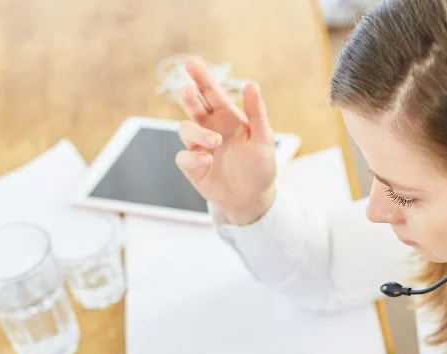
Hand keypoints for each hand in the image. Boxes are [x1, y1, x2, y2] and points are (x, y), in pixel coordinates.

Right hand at [173, 56, 277, 224]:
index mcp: (227, 116)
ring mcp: (199, 146)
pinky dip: (192, 157)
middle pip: (192, 105)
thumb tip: (251, 83)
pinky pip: (183, 157)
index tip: (191, 62)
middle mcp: (209, 127)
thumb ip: (257, 112)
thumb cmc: (260, 166)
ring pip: (185, 129)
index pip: (211, 91)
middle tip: (189, 91)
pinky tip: (206, 160)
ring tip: (215, 141)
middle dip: (188, 96)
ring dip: (197, 132)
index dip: (201, 76)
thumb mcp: (263, 138)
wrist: (254, 198)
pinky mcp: (192, 166)